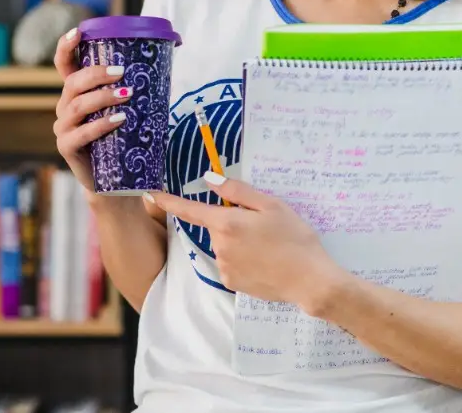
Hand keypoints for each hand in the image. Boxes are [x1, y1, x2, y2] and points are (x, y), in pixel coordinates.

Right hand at [51, 27, 131, 192]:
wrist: (116, 179)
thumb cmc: (123, 137)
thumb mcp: (128, 107)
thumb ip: (137, 83)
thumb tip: (172, 51)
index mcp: (77, 91)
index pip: (64, 64)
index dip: (66, 46)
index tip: (78, 32)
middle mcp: (65, 106)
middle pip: (72, 83)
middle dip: (96, 74)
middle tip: (121, 73)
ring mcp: (63, 127)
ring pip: (76, 106)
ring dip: (102, 97)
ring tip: (127, 95)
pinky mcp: (67, 148)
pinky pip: (80, 134)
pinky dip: (100, 125)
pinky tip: (118, 120)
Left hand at [146, 173, 345, 311]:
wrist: (310, 280)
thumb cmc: (294, 237)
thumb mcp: (271, 205)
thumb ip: (237, 191)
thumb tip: (210, 179)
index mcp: (227, 223)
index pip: (190, 209)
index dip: (169, 201)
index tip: (151, 194)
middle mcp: (220, 246)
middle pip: (216, 226)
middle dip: (231, 222)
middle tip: (262, 225)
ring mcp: (224, 267)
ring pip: (223, 245)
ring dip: (237, 241)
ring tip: (268, 245)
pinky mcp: (231, 283)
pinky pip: (230, 263)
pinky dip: (242, 259)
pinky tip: (263, 261)